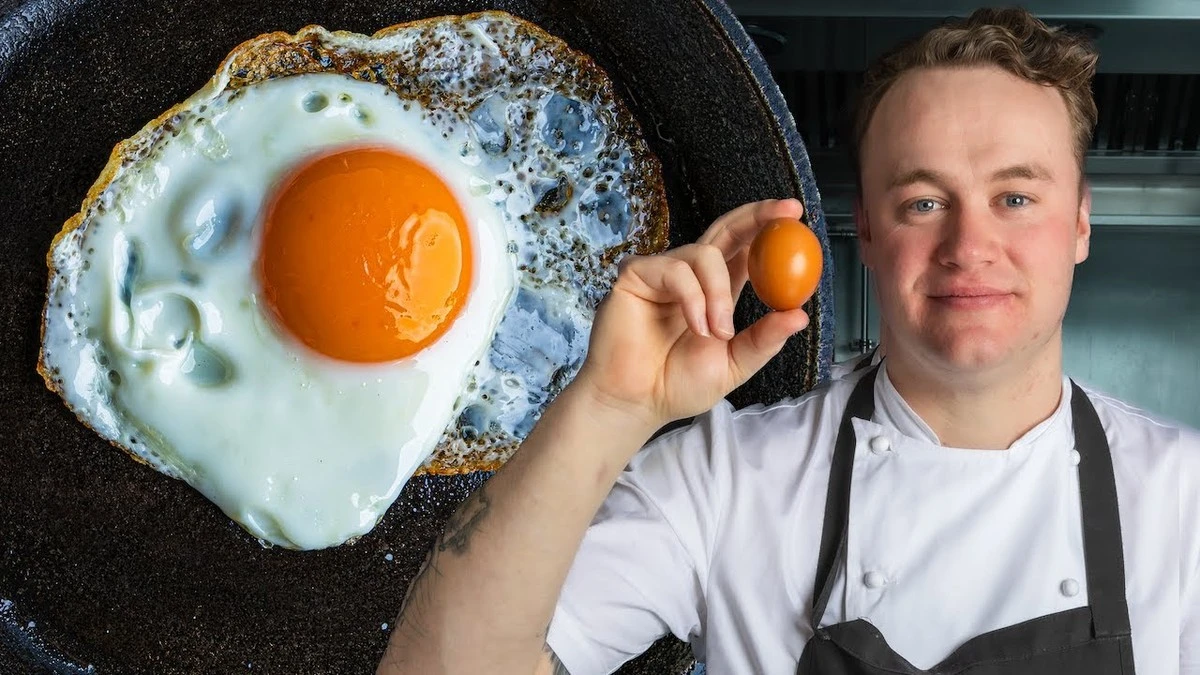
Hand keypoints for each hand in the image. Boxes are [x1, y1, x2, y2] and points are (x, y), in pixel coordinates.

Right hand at [573, 198, 810, 430]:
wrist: (636, 403)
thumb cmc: (677, 385)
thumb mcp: (734, 364)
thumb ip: (764, 339)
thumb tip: (800, 315)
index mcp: (717, 291)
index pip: (745, 248)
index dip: (768, 228)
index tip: (797, 214)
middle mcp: (691, 275)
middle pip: (725, 229)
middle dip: (758, 216)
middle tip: (788, 213)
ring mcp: (662, 273)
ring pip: (703, 254)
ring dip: (719, 293)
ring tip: (716, 332)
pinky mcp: (636, 276)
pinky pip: (675, 270)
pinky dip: (693, 298)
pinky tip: (694, 327)